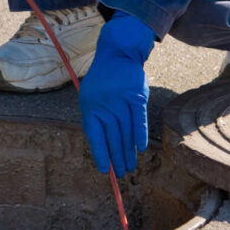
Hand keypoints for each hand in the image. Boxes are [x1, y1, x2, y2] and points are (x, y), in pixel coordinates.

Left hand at [78, 11, 155, 177]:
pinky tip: (139, 148)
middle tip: (121, 174)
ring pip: (125, 132)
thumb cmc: (102, 81)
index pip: (94, 135)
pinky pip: (138, 119)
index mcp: (90, 107)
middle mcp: (105, 105)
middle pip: (112, 137)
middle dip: (116, 158)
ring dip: (128, 152)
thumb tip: (102, 147)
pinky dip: (139, 134)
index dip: (100, 153)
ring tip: (130, 167)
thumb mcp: (90, 97)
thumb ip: (94, 119)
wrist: (117, 55)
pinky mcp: (137, 97)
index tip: (105, 170)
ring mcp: (121, 101)